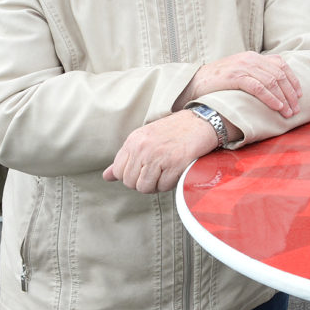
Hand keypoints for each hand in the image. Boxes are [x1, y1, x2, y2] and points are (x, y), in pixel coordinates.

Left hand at [103, 110, 218, 193]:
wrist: (203, 121)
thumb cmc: (176, 131)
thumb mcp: (146, 138)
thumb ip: (126, 158)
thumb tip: (106, 177)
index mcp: (134, 140)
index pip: (119, 171)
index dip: (132, 175)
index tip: (146, 169)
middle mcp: (143, 148)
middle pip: (131, 183)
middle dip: (144, 182)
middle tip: (159, 171)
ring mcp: (158, 156)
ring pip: (145, 188)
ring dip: (157, 184)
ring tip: (168, 171)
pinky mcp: (174, 164)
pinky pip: (164, 187)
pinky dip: (171, 183)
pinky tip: (177, 170)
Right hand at [173, 52, 301, 116]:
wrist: (194, 82)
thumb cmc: (218, 82)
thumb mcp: (239, 72)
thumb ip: (255, 74)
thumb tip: (275, 87)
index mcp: (253, 56)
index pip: (281, 64)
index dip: (293, 80)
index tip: (299, 94)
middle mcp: (250, 59)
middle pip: (279, 74)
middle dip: (291, 93)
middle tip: (296, 109)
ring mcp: (243, 67)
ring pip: (272, 81)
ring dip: (283, 98)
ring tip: (289, 112)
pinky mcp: (235, 77)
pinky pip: (259, 87)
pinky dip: (271, 98)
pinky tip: (277, 107)